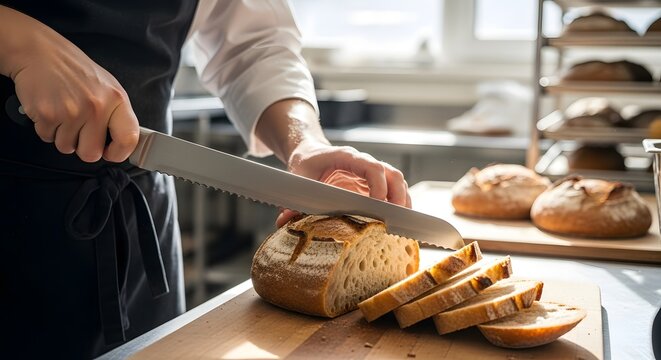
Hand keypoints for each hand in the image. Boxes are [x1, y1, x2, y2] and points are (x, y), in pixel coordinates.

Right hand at [1, 6, 138, 162]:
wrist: (39, 52)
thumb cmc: (74, 70)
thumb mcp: (107, 87)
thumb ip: (116, 114)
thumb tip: (123, 143)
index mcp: (116, 99)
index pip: (129, 138)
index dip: (120, 153)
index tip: (112, 153)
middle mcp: (96, 106)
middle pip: (92, 154)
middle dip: (83, 148)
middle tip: (80, 131)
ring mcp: (71, 112)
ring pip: (67, 148)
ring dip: (63, 137)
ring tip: (64, 114)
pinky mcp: (47, 114)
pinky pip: (47, 138)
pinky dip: (47, 128)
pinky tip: (51, 109)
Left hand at [275, 141, 410, 226]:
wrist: (309, 154)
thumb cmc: (305, 165)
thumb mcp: (297, 179)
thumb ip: (292, 200)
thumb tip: (283, 221)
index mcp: (347, 157)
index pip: (371, 167)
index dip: (378, 185)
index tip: (377, 204)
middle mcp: (364, 163)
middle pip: (392, 174)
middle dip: (398, 196)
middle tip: (397, 218)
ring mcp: (371, 173)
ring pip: (397, 181)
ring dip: (403, 201)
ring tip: (403, 223)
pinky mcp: (373, 184)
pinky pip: (394, 190)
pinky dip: (399, 204)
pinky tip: (398, 221)